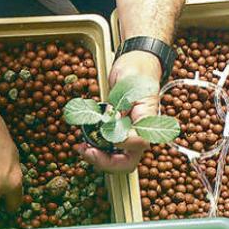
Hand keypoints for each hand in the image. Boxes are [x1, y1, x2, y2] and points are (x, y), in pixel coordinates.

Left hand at [78, 51, 161, 173]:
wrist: (135, 66)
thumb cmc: (136, 72)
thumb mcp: (129, 83)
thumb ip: (122, 104)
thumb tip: (112, 122)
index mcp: (147, 121)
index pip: (139, 143)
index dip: (123, 143)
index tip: (108, 133)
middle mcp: (139, 133)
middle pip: (128, 162)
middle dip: (106, 162)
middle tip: (88, 152)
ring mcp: (128, 135)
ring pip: (116, 160)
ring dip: (97, 158)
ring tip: (82, 148)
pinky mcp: (116, 133)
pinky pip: (106, 150)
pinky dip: (94, 150)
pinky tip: (83, 143)